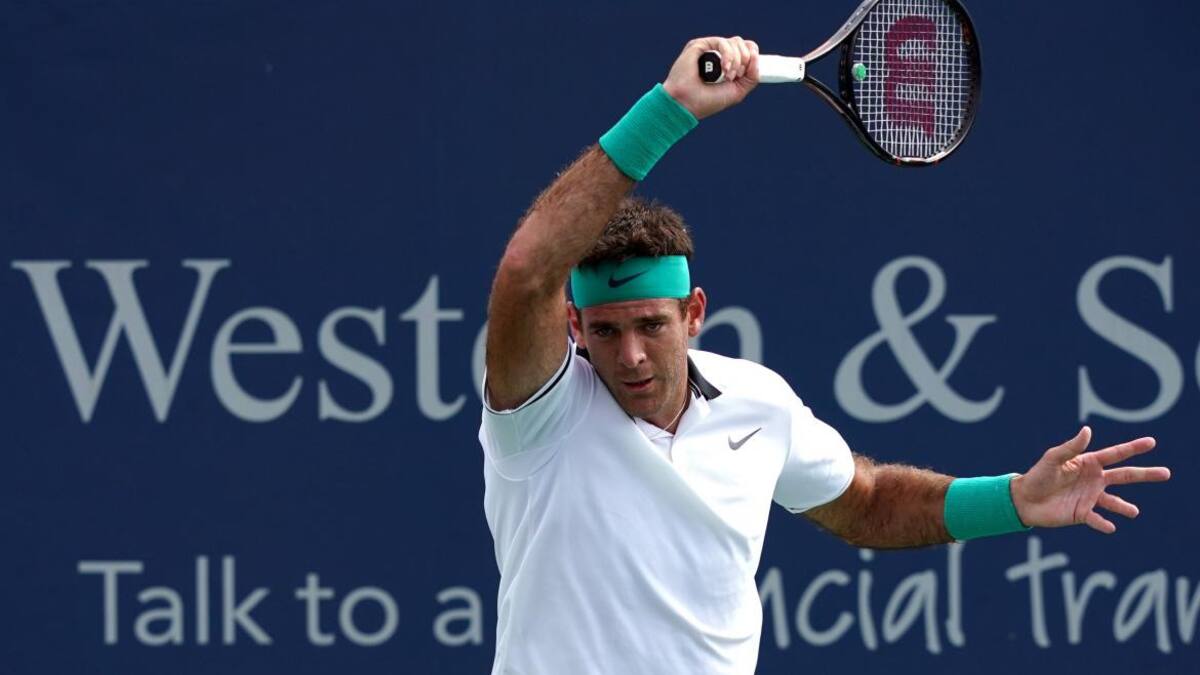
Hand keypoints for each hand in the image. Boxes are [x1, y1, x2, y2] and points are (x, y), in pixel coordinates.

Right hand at [663, 36, 758, 119]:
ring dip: (736, 60)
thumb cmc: (708, 101)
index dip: (752, 56)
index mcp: (728, 64)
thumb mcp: (737, 91)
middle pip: (743, 44)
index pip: (747, 49)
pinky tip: (724, 68)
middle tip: (733, 77)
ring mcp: (709, 49)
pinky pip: (722, 42)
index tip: (747, 72)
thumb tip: (756, 58)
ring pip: (735, 42)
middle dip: (745, 61)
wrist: (687, 104)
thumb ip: (752, 77)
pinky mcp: (699, 45)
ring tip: (727, 76)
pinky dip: (728, 55)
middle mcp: (719, 54)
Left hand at [1010, 427, 1170, 533]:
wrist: (1023, 499)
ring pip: (1114, 502)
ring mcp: (1090, 497)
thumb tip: (1088, 431)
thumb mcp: (1053, 458)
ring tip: (1134, 512)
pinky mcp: (1082, 514)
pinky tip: (1110, 526)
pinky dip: (1104, 523)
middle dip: (1146, 474)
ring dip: (1124, 507)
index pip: (1115, 454)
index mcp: (1088, 463)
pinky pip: (1097, 519)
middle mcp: (1094, 480)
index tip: (1152, 442)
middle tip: (1167, 473)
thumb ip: (1071, 447)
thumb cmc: (1038, 475)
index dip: (1133, 448)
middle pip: (1125, 476)